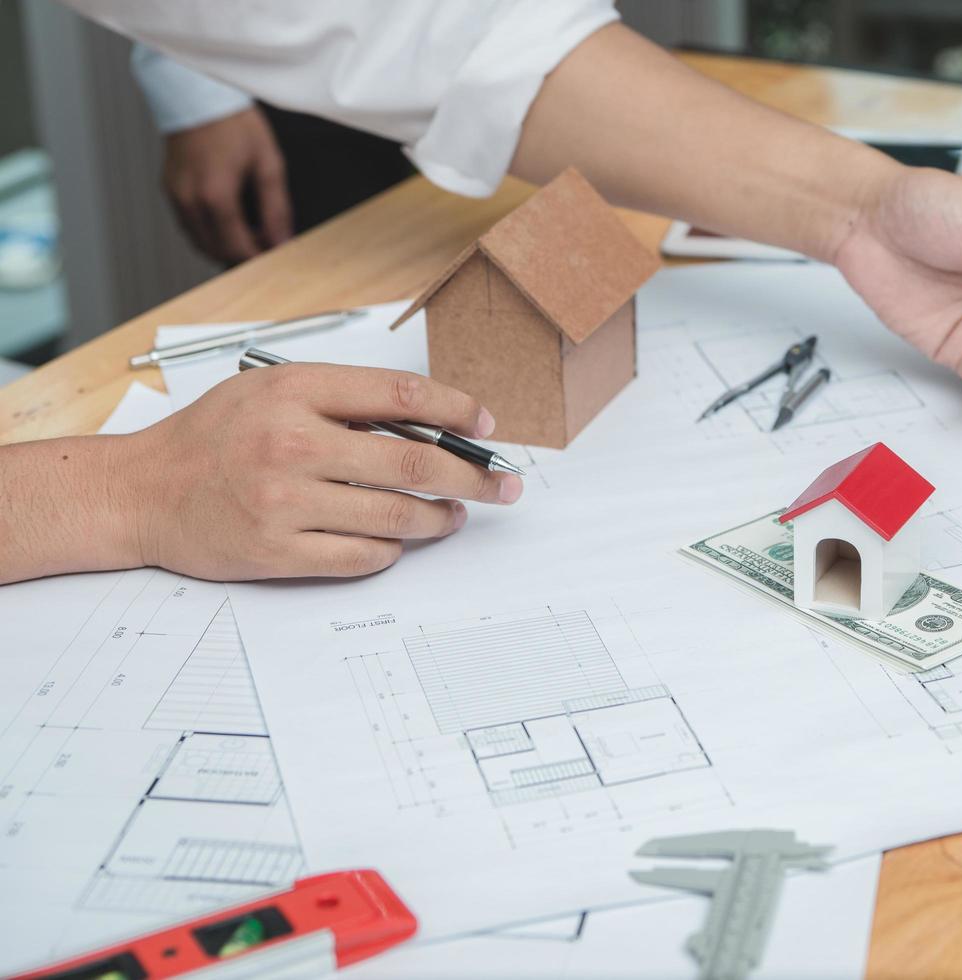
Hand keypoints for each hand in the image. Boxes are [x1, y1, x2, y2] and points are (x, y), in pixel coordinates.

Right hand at [118, 365, 522, 579]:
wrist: (138, 491)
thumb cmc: (212, 436)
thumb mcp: (271, 390)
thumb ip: (342, 399)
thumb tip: (430, 421)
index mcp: (295, 391)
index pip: (402, 394)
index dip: (458, 409)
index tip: (488, 426)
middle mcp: (292, 444)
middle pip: (416, 461)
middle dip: (473, 477)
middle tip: (503, 486)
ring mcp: (285, 502)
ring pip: (398, 516)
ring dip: (441, 518)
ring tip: (454, 515)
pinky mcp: (277, 552)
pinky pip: (363, 558)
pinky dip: (392, 552)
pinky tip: (399, 542)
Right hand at [162, 106, 292, 263]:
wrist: (198, 94)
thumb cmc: (233, 123)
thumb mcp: (268, 164)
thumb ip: (277, 208)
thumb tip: (283, 241)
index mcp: (216, 195)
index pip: (237, 247)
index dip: (258, 258)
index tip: (273, 254)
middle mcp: (190, 200)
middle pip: (216, 250)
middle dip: (241, 255)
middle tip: (264, 243)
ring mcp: (176, 196)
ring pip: (199, 242)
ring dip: (224, 246)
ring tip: (249, 232)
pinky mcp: (170, 190)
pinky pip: (189, 225)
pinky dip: (209, 232)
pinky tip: (228, 220)